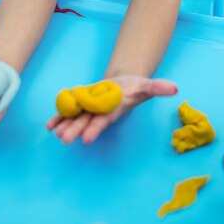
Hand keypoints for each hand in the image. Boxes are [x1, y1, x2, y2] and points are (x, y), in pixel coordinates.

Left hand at [47, 74, 176, 144]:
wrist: (124, 84)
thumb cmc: (135, 86)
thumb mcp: (146, 84)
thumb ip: (158, 87)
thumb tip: (174, 88)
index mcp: (113, 109)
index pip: (103, 121)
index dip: (95, 129)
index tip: (87, 138)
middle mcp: (100, 112)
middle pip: (86, 122)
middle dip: (75, 130)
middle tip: (63, 139)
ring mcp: (90, 109)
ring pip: (75, 118)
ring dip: (65, 125)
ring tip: (54, 132)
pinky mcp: (82, 103)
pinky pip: (69, 111)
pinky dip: (59, 116)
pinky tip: (49, 124)